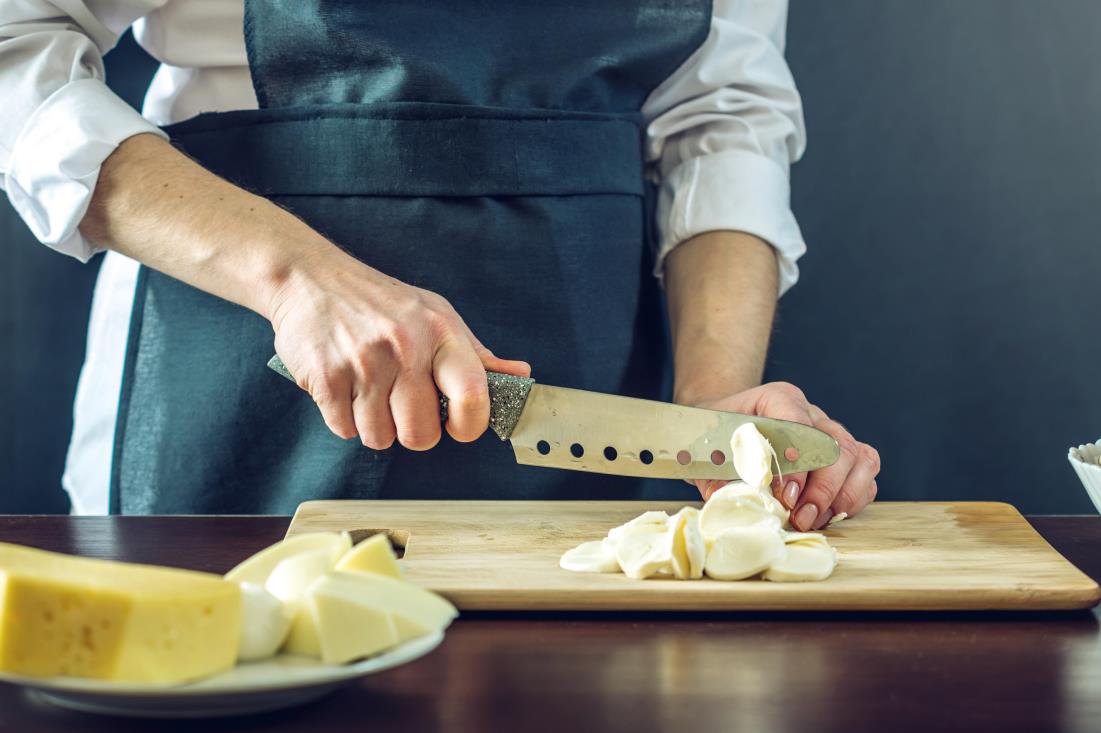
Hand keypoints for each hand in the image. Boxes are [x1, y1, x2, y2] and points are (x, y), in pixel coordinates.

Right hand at [269, 247, 529, 449]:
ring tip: (368, 390)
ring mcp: (364, 363)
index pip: (473, 396)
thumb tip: (519, 376)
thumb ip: (476, 354)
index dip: (469, 425)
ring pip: (380, 437)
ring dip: (374, 425)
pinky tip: (344, 386)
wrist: (308, 278)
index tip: (458, 425)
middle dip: (412, 430)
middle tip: (401, 405)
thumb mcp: (435, 314)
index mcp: (440, 331)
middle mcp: (405, 346)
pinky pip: (344, 430)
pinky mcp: (326, 378)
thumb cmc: (379, 302)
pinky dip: (344, 419)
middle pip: (421, 434)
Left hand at [683, 383, 879, 530]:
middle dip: (823, 488)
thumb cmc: (717, 437)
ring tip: (815, 519)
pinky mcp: (842, 455)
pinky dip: (854, 499)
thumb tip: (736, 499)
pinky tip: (828, 516)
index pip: (799, 426)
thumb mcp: (708, 449)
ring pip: (861, 458)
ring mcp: (831, 432)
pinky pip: (865, 475)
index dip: (797, 465)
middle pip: (838, 445)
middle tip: (801, 516)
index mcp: (777, 399)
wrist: (723, 426)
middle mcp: (811, 413)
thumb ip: (719, 471)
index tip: (785, 495)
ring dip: (843, 495)